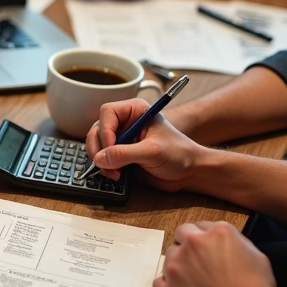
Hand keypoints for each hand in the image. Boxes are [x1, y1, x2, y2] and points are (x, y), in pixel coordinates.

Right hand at [84, 98, 206, 189]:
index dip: (105, 130)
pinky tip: (115, 175)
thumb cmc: (179, 154)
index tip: (110, 148)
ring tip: (113, 173)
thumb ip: (125, 153)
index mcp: (135, 111)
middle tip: (106, 165)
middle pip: (97, 129)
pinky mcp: (120, 154)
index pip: (108, 113)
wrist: (189, 172)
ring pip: (97, 144)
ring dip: (100, 160)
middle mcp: (126, 122)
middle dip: (99, 148)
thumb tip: (100, 158)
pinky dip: (104, 167)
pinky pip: (103, 158)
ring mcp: (122, 139)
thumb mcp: (152, 151)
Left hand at [153, 222, 277, 286]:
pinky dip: (168, 285)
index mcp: (216, 232)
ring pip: (168, 256)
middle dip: (187, 244)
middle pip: (180, 235)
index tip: (208, 248)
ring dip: (178, 263)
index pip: (200, 225)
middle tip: (198, 260)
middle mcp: (192, 244)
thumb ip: (235, 241)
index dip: (205, 237)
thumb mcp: (255, 253)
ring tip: (193, 279)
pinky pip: (159, 281)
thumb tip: (224, 242)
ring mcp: (175, 266)